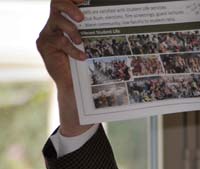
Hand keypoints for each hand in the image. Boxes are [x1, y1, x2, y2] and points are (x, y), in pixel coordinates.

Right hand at [36, 0, 91, 135]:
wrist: (74, 86)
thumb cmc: (86, 64)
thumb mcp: (92, 44)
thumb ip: (94, 30)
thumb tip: (112, 17)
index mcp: (66, 20)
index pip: (65, 1)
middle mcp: (55, 24)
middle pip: (56, 3)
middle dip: (70, 7)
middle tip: (82, 17)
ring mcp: (47, 33)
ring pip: (57, 20)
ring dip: (72, 29)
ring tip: (81, 41)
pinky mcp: (44, 44)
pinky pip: (58, 40)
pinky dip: (72, 49)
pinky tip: (81, 56)